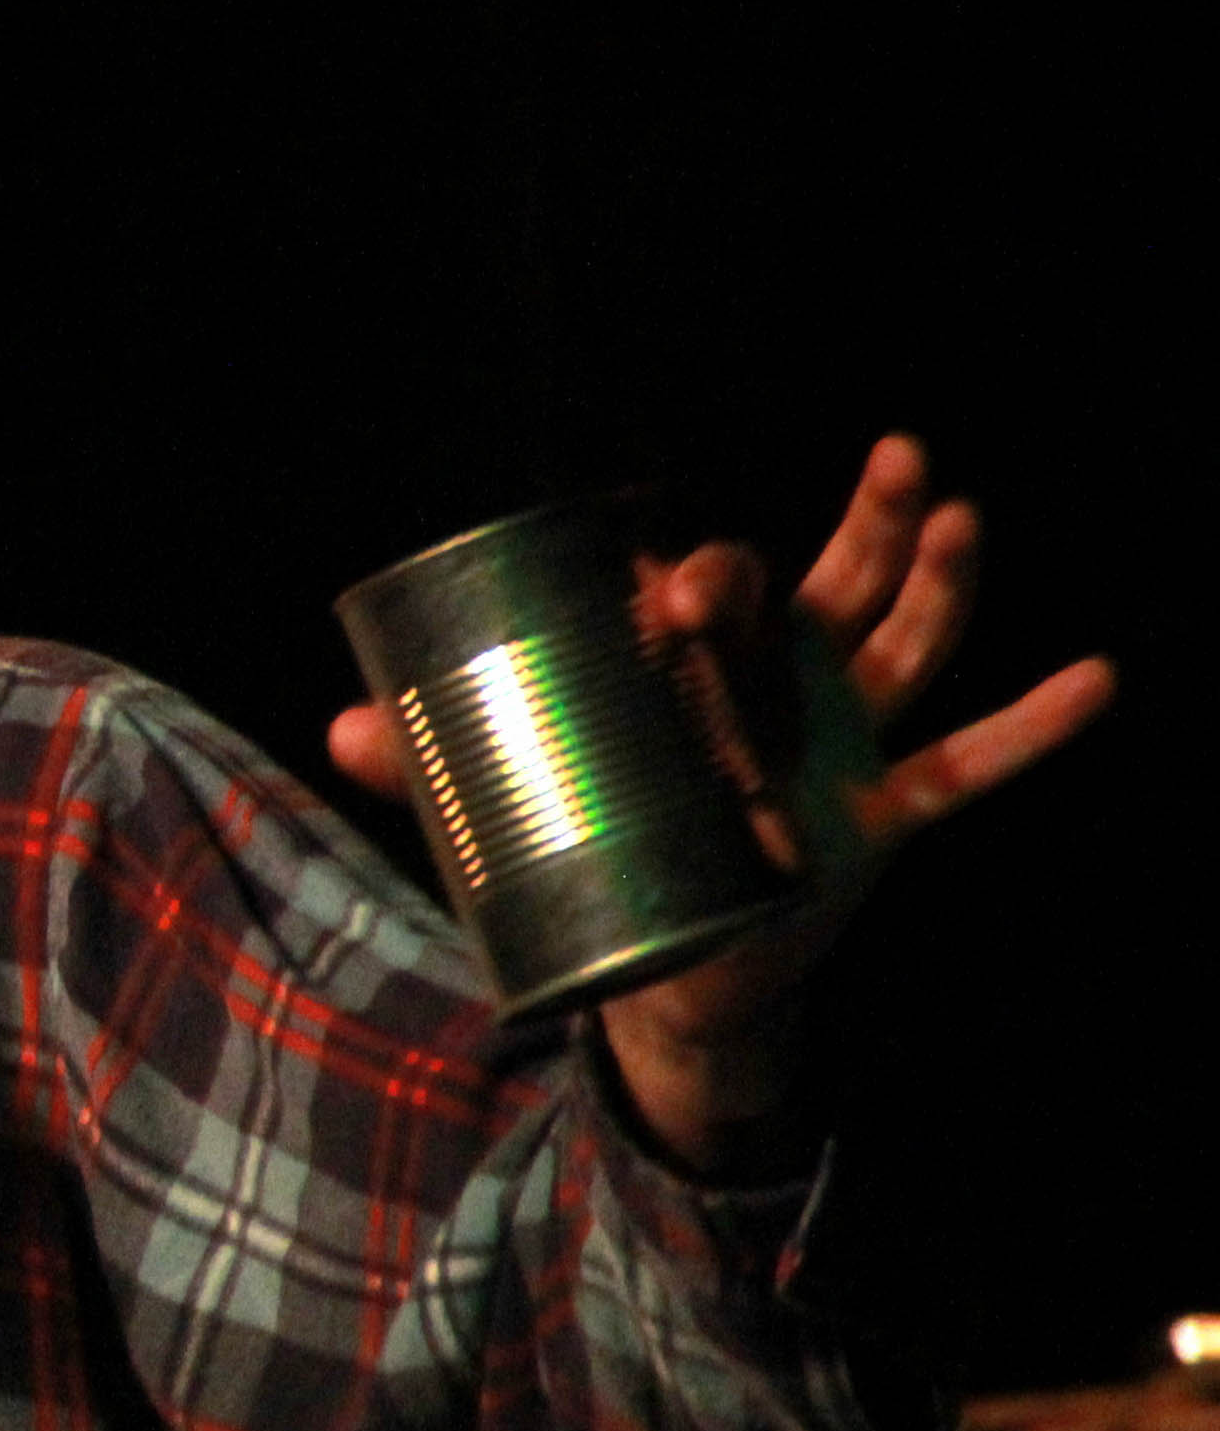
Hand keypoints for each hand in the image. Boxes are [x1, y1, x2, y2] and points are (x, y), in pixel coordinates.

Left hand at [324, 434, 1115, 1173]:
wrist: (660, 974)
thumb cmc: (588, 858)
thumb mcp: (501, 812)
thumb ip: (423, 770)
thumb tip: (336, 729)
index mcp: (690, 668)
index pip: (709, 594)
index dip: (704, 578)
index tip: (680, 588)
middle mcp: (779, 684)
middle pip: (833, 582)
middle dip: (863, 523)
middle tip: (898, 456)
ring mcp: (841, 739)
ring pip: (905, 643)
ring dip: (941, 582)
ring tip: (965, 517)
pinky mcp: (881, 812)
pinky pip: (969, 763)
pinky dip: (1033, 726)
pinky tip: (1093, 679)